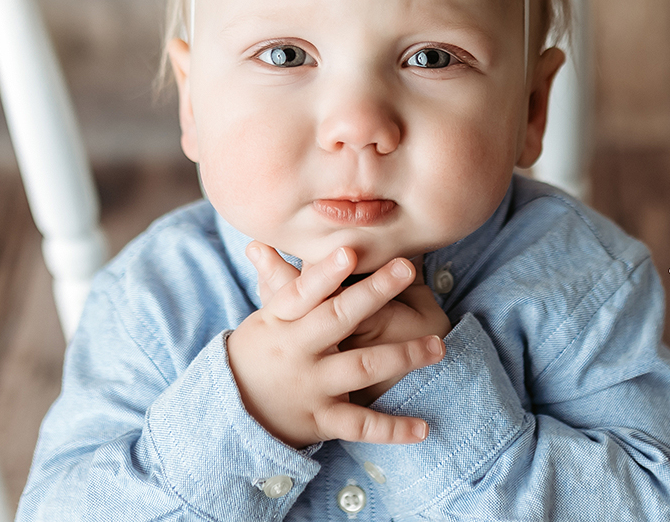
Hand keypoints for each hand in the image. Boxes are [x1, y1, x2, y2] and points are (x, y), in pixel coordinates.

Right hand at [227, 244, 445, 447]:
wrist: (233, 415)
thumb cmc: (259, 353)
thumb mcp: (262, 319)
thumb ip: (274, 282)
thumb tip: (261, 241)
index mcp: (279, 320)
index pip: (302, 291)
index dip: (325, 272)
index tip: (350, 250)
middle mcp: (296, 351)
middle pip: (337, 318)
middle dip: (373, 292)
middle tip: (405, 268)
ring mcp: (310, 386)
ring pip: (360, 367)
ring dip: (402, 356)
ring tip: (437, 346)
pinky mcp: (321, 419)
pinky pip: (361, 425)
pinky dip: (392, 429)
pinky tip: (424, 428)